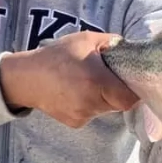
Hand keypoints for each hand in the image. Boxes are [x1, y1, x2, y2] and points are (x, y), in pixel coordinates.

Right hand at [0, 31, 138, 127]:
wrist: (27, 78)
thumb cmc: (57, 55)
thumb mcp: (86, 39)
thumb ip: (112, 42)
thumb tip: (131, 49)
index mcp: (97, 81)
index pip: (130, 98)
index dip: (134, 90)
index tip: (131, 80)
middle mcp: (91, 102)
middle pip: (119, 103)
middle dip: (118, 91)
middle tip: (108, 76)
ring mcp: (83, 115)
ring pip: (106, 109)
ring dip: (104, 97)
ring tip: (88, 82)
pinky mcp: (75, 123)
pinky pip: (92, 113)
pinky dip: (91, 104)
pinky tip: (77, 92)